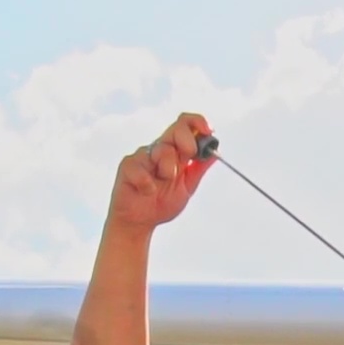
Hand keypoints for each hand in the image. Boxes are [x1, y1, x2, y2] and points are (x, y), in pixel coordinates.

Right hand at [106, 112, 216, 232]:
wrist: (140, 222)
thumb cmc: (160, 203)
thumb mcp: (187, 187)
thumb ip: (198, 170)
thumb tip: (215, 153)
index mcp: (175, 151)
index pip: (186, 125)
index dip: (197, 122)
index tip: (208, 130)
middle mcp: (159, 149)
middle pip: (176, 129)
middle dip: (187, 144)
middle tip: (186, 161)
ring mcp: (143, 156)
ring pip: (163, 150)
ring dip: (168, 171)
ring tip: (161, 185)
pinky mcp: (128, 165)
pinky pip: (142, 169)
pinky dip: (148, 185)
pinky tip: (146, 192)